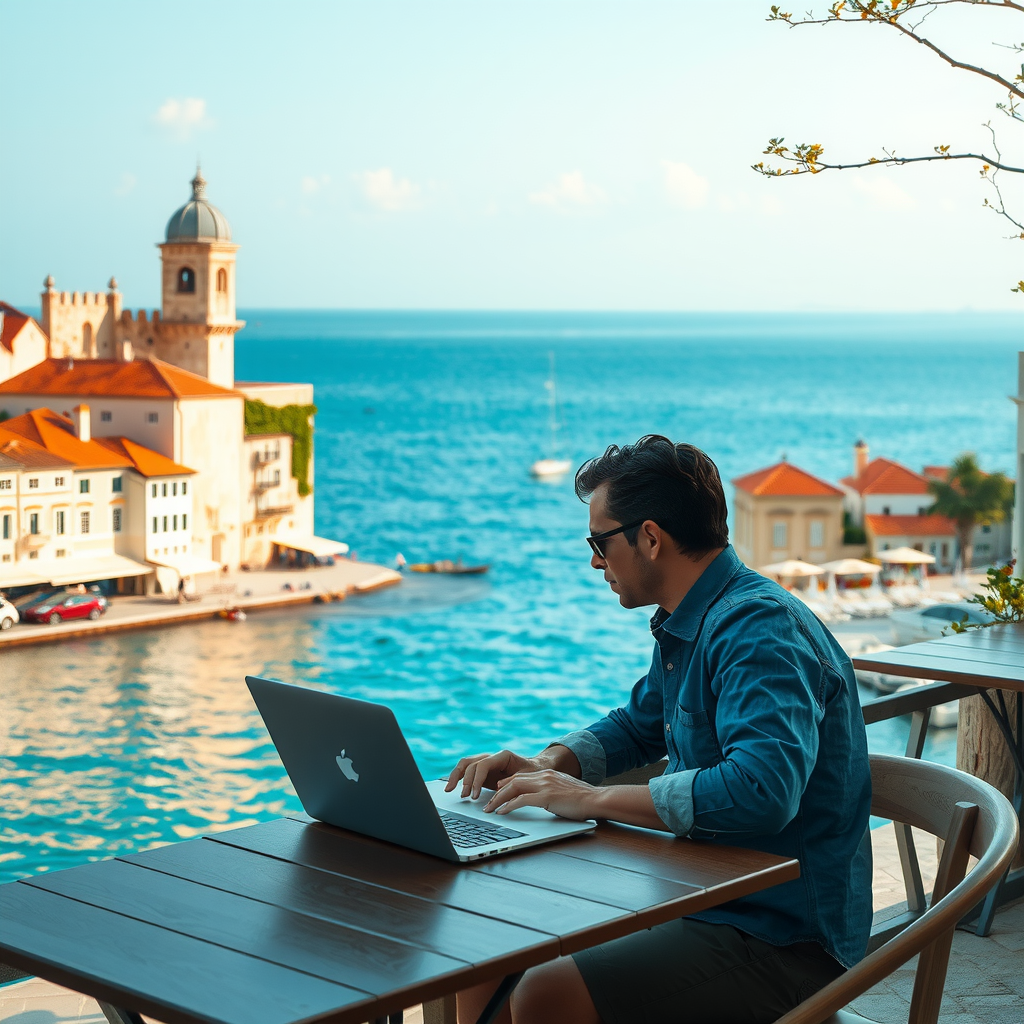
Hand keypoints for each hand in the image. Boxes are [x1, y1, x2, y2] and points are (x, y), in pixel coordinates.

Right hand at [445, 750, 547, 799]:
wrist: (537, 768)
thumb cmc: (534, 772)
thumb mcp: (527, 778)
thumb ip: (514, 782)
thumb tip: (499, 790)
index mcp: (503, 755)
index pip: (484, 764)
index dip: (477, 779)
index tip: (475, 795)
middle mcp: (492, 757)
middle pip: (471, 763)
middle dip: (465, 780)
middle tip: (465, 796)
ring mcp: (486, 763)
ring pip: (465, 764)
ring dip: (456, 776)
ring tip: (449, 790)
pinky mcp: (483, 771)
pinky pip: (466, 771)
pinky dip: (457, 777)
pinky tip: (451, 787)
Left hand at [484, 769, 598, 820]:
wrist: (596, 799)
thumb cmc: (584, 800)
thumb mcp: (564, 791)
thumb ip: (551, 791)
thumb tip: (544, 800)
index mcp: (547, 774)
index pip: (521, 776)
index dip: (506, 784)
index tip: (497, 791)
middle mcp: (544, 776)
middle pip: (513, 781)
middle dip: (498, 792)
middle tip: (488, 803)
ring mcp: (544, 785)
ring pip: (513, 788)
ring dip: (499, 799)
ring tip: (490, 809)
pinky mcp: (546, 796)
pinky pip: (521, 800)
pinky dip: (509, 806)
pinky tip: (502, 812)